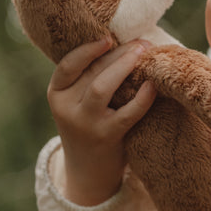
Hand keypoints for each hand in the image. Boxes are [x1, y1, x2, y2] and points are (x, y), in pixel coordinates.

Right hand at [47, 38, 156, 205]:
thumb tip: (125, 41)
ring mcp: (85, 124)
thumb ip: (91, 77)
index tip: (108, 37)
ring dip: (125, 67)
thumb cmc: (91, 125)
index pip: (68, 65)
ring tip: (146, 54)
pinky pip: (126, 114)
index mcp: (57, 93)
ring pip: (102, 87)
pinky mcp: (106, 138)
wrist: (89, 173)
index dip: (87, 49)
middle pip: (92, 72)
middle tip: (142, 43)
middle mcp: (66, 108)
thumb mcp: (80, 101)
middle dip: (118, 54)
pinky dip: (142, 98)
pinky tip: (153, 86)